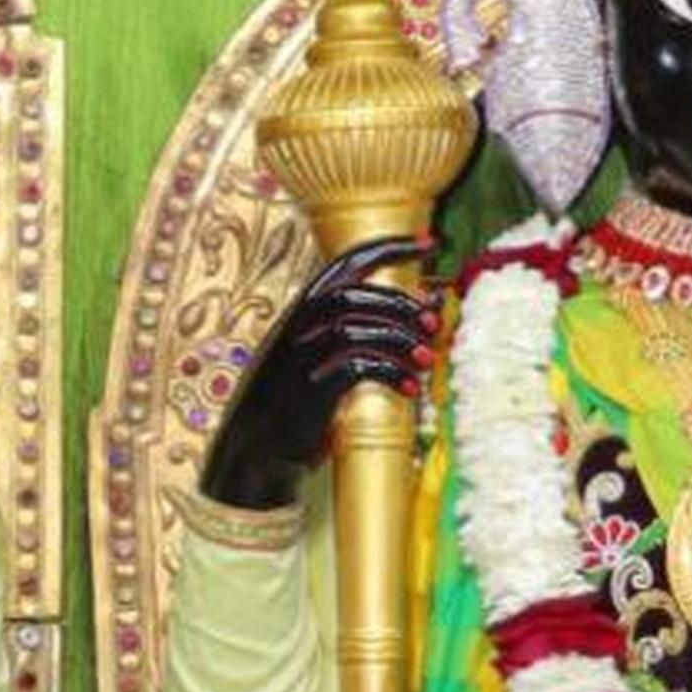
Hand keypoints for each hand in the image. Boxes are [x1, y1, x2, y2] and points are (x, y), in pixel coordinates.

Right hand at [198, 240, 438, 513]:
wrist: (258, 447)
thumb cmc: (300, 397)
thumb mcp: (318, 351)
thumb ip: (354, 326)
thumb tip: (419, 310)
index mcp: (304, 308)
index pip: (348, 262)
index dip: (391, 247)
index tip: (430, 244)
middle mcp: (299, 325)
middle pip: (354, 294)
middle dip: (401, 305)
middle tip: (432, 324)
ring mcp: (301, 356)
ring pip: (356, 328)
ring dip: (401, 341)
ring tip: (426, 361)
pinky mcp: (310, 390)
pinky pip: (356, 368)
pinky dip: (390, 373)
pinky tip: (408, 388)